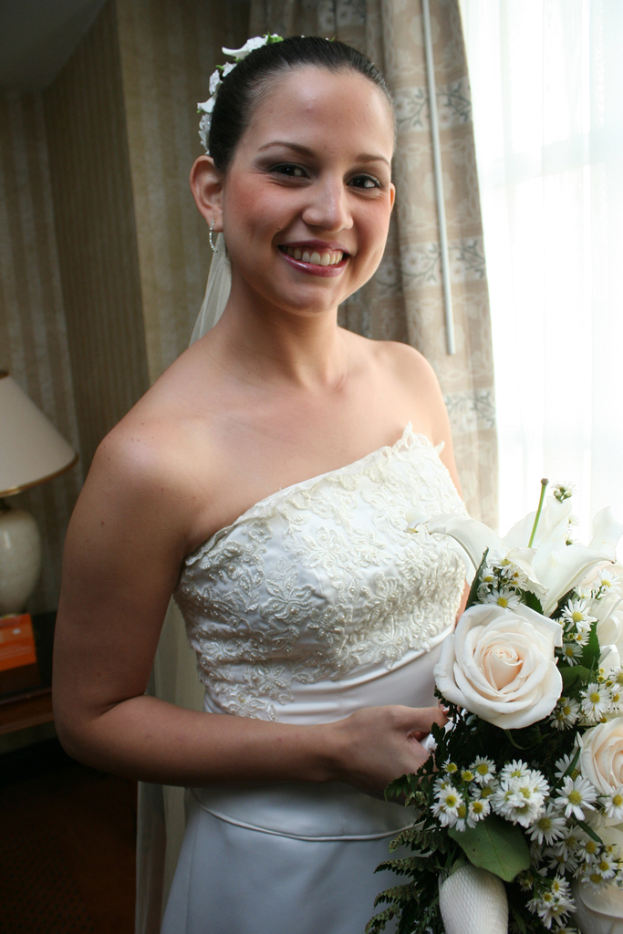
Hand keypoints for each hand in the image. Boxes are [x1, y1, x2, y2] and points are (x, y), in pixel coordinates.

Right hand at [326, 704, 446, 798]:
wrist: (333, 752)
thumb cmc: (364, 733)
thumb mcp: (399, 716)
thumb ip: (430, 717)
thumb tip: (450, 716)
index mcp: (422, 772)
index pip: (453, 758)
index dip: (448, 739)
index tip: (437, 727)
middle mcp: (417, 791)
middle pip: (440, 767)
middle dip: (433, 747)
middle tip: (417, 731)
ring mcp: (405, 796)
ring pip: (426, 774)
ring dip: (422, 756)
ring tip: (404, 741)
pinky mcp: (395, 796)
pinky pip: (413, 780)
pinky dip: (410, 765)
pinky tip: (395, 752)